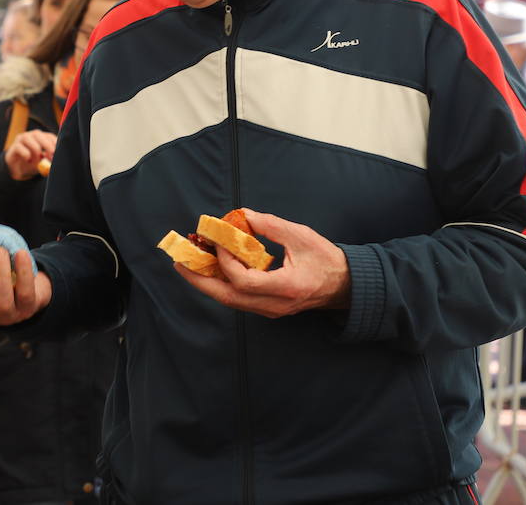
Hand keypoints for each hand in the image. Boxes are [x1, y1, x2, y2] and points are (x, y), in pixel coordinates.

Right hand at [5, 130, 56, 180]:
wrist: (18, 170)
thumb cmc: (33, 163)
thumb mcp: (43, 162)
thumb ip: (49, 160)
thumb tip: (54, 160)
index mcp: (40, 137)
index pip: (48, 135)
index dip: (54, 143)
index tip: (57, 152)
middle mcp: (30, 136)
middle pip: (38, 134)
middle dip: (46, 144)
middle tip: (51, 154)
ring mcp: (20, 140)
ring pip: (27, 138)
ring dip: (35, 149)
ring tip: (38, 159)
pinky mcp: (13, 147)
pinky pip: (19, 147)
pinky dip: (25, 154)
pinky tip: (28, 160)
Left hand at [172, 209, 351, 317]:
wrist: (345, 286)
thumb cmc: (326, 259)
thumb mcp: (300, 236)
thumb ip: (270, 225)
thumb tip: (242, 215)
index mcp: (285, 287)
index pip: (243, 280)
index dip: (226, 260)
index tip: (220, 240)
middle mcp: (275, 304)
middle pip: (228, 298)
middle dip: (200, 281)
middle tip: (180, 264)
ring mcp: (271, 310)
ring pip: (231, 302)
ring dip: (208, 283)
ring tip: (190, 266)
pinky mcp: (269, 309)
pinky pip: (239, 300)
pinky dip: (222, 285)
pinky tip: (212, 270)